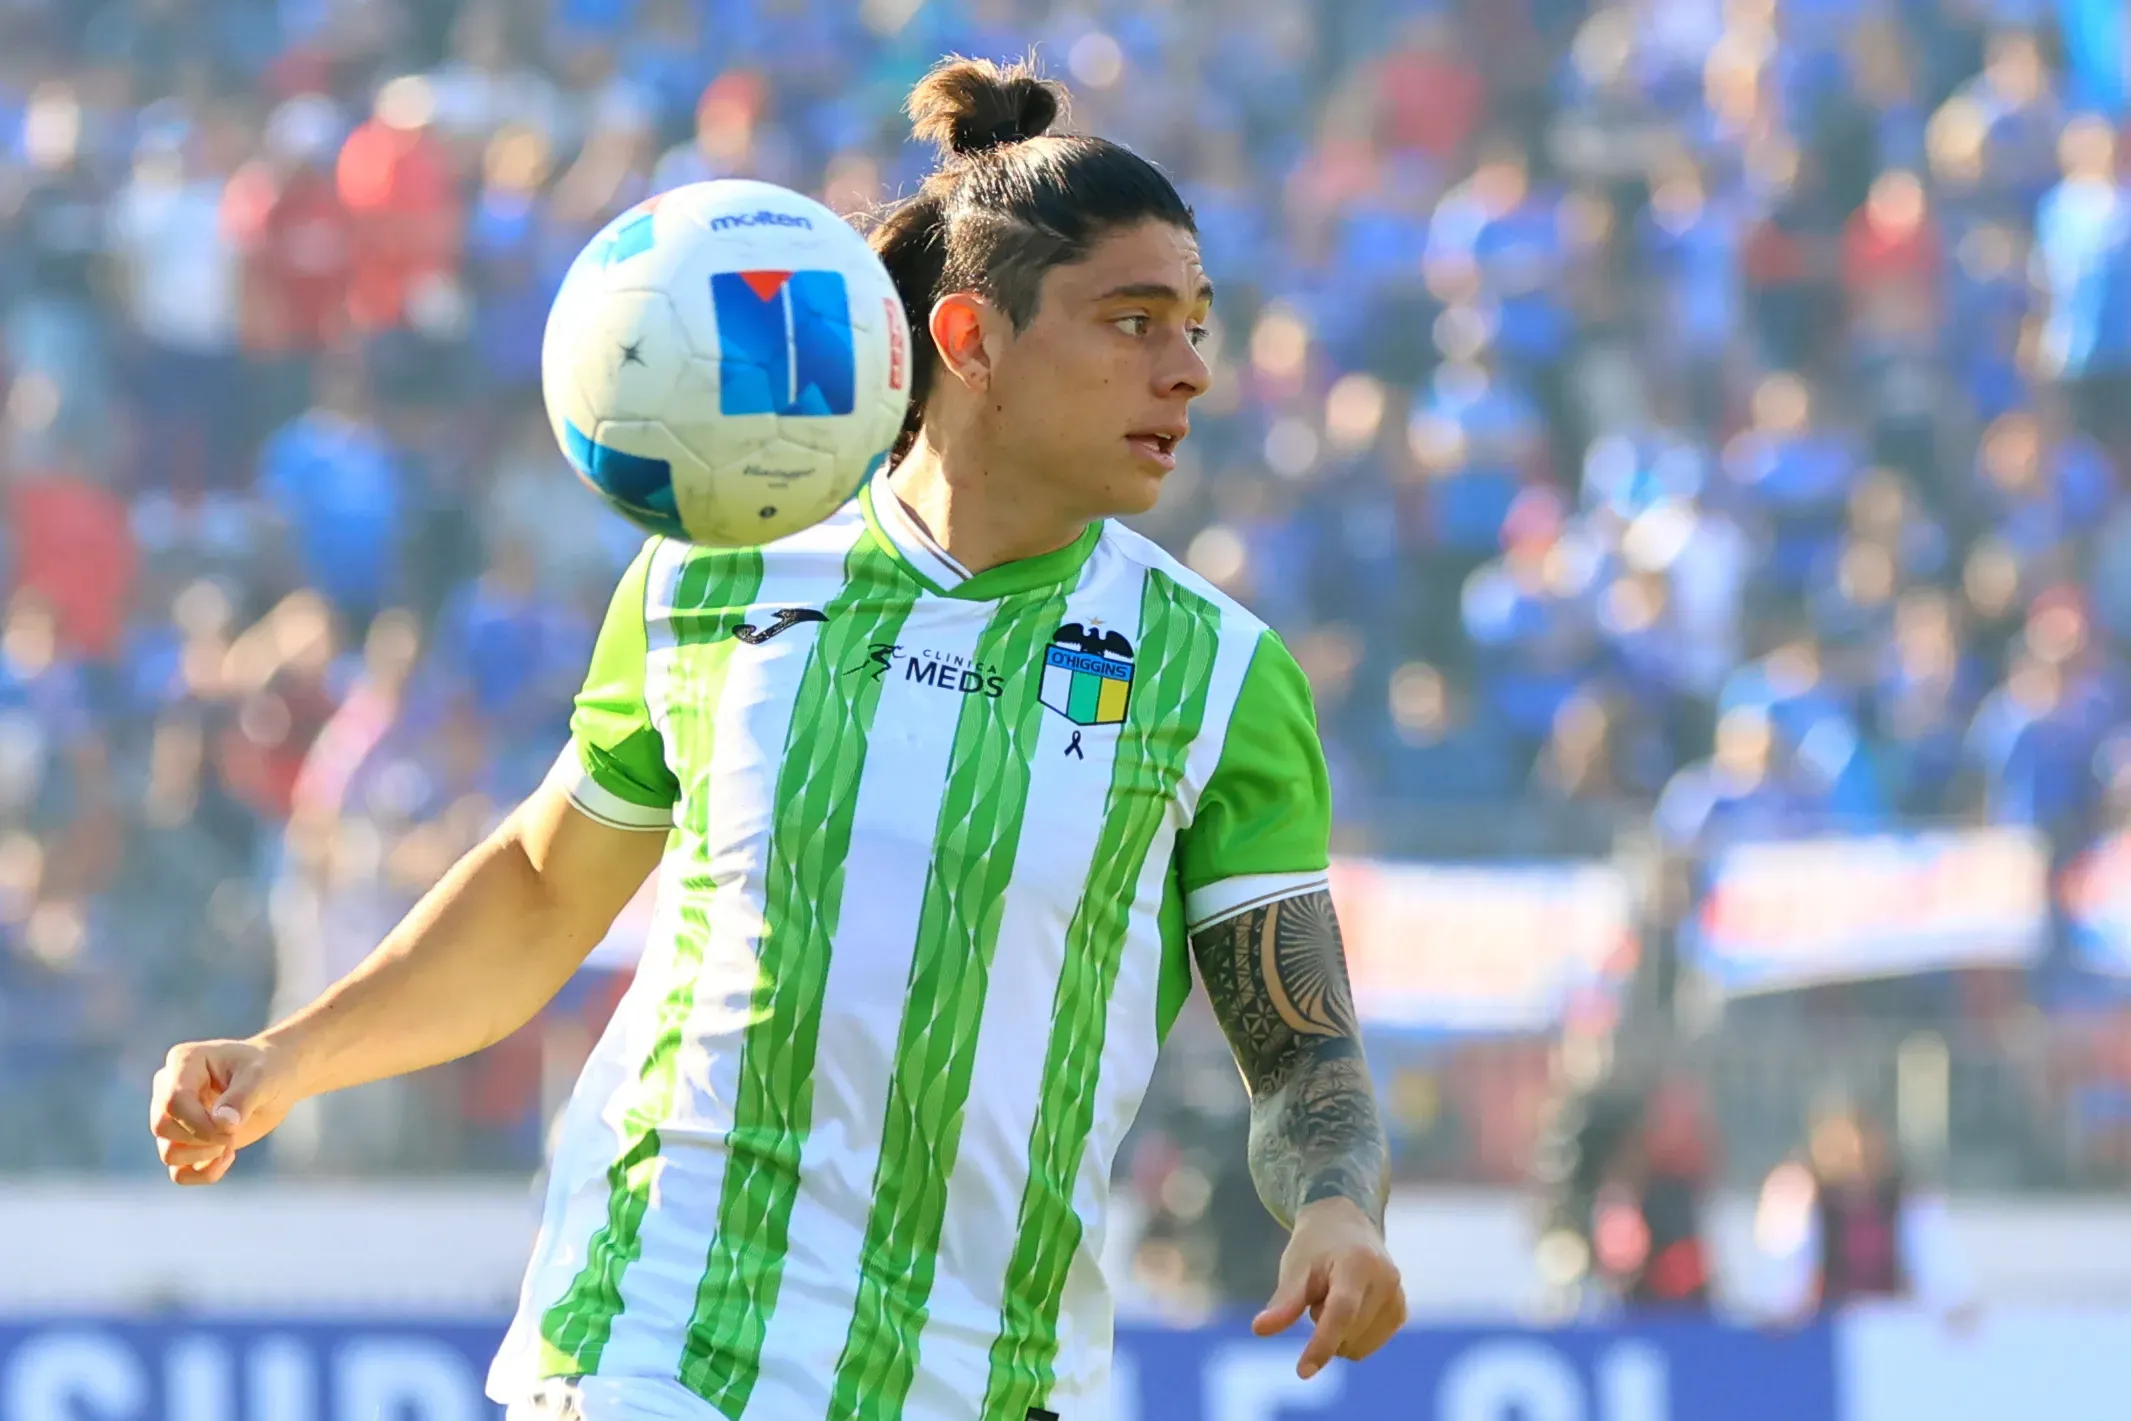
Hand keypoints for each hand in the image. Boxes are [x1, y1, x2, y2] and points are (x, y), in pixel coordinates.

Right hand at [149, 1038, 301, 1184]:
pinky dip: (204, 1173)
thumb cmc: (267, 1070)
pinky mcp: (185, 1143)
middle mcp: (168, 1090)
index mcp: (183, 1063)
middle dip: (201, 1138)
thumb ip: (241, 1098)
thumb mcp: (261, 1077)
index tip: (232, 1127)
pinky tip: (228, 1156)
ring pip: (168, 1153)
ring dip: (203, 1156)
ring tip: (232, 1142)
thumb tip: (222, 1125)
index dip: (199, 1123)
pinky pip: (179, 1173)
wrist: (276, 1080)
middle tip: (233, 1133)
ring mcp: (174, 1119)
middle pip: (162, 1128)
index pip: (172, 1101)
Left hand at [1251, 1197, 1406, 1378]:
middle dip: (1323, 1327)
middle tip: (1317, 1296)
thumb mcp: (1295, 1268)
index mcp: (1359, 1263)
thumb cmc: (1315, 1246)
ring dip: (1338, 1335)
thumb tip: (1259, 1329)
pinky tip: (1348, 1309)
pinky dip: (1352, 1338)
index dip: (1322, 1344)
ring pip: (1360, 1347)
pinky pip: (1370, 1345)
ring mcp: (1398, 1296)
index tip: (1302, 1371)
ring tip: (1334, 1299)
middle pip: (1348, 1333)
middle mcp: (1387, 1279)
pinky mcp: (1401, 1310)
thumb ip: (1283, 1303)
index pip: (1342, 1313)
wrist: (1346, 1224)